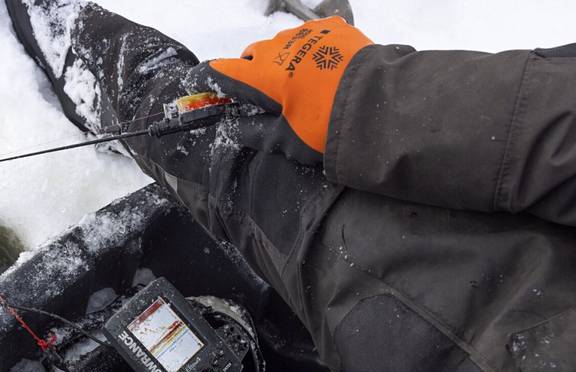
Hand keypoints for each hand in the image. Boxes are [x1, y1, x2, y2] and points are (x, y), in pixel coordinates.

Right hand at [192, 16, 371, 164]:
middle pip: (253, 56)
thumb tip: (232, 127)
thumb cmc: (326, 126)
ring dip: (282, 61)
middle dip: (252, 74)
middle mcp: (278, 48)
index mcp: (262, 75)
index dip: (208, 79)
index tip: (197, 84)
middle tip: (263, 96)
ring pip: (282, 45)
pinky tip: (322, 68)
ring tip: (299, 84)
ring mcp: (306, 33)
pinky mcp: (332, 27)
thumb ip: (255, 131)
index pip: (223, 72)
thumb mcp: (288, 139)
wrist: (378, 103)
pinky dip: (309, 51)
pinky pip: (311, 36)